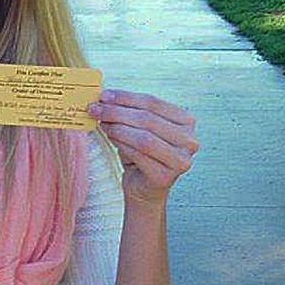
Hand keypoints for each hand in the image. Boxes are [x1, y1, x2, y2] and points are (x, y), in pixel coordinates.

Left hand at [87, 89, 198, 210]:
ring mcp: (180, 160)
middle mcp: (189, 140)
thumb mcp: (138, 127)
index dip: (126, 97)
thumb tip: (105, 98)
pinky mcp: (166, 176)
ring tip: (101, 123)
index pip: (153, 102)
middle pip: (147, 119)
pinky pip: (138, 155)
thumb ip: (129, 111)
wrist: (144, 188)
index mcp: (186, 121)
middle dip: (117, 112)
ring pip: (143, 137)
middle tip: (96, 109)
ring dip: (118, 128)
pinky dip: (121, 144)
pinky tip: (109, 137)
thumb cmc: (141, 153)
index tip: (104, 96)